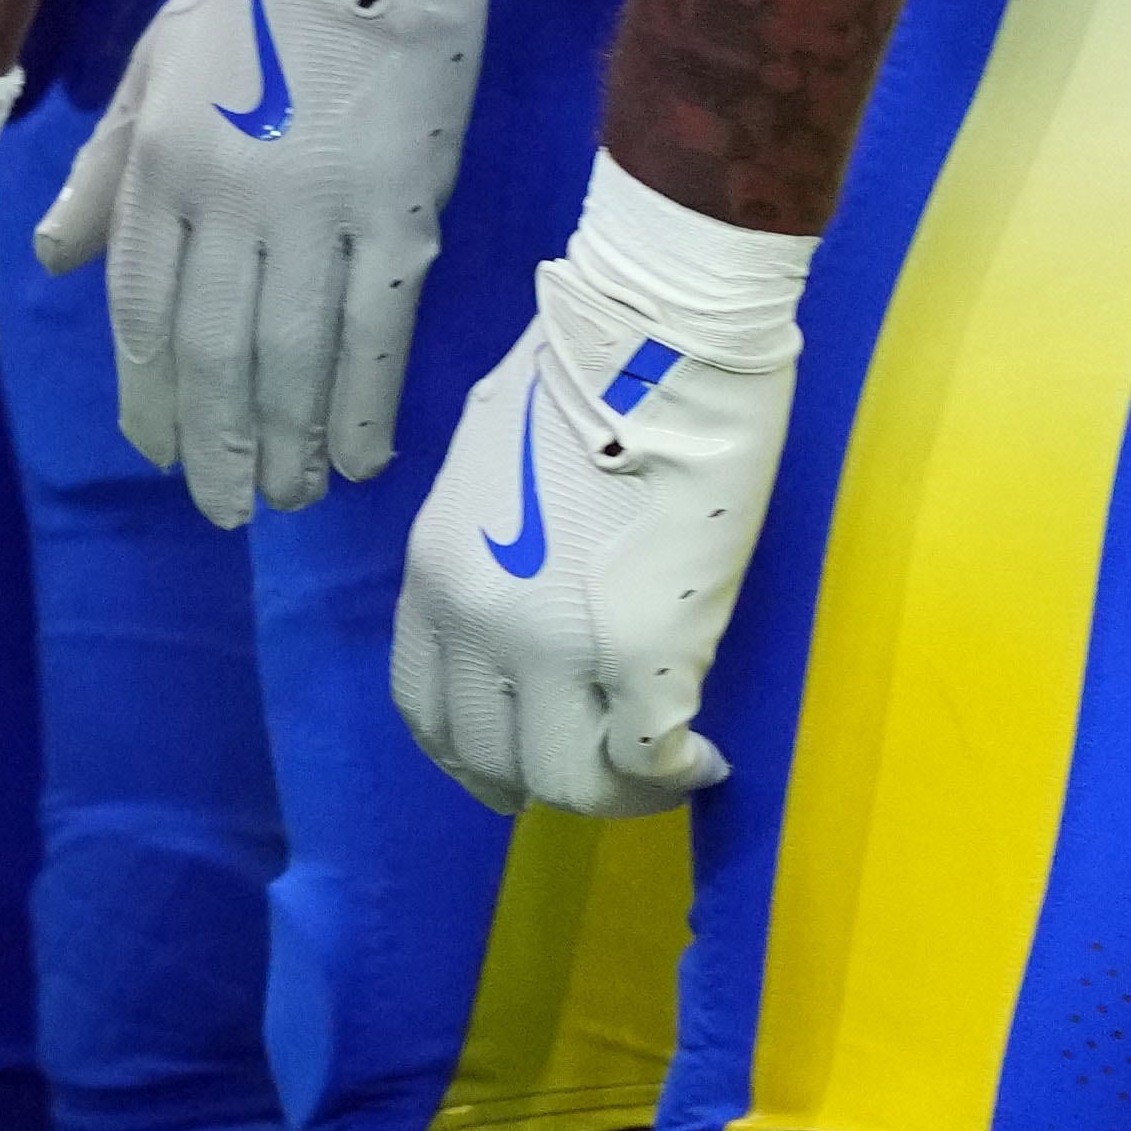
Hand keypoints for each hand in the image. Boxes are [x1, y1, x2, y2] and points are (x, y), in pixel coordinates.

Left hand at [39, 0, 495, 523]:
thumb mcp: (148, 66)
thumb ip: (105, 173)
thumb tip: (54, 259)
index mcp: (162, 160)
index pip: (142, 307)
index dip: (147, 392)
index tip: (156, 450)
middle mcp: (232, 198)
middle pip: (215, 352)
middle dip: (217, 443)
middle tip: (225, 510)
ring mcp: (323, 211)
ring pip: (297, 358)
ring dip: (289, 442)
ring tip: (289, 501)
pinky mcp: (406, 214)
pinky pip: (381, 332)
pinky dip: (369, 405)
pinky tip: (363, 458)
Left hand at [389, 163, 812, 817]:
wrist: (652, 339)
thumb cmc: (581, 381)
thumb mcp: (489, 473)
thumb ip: (492, 554)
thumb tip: (529, 605)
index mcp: (433, 571)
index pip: (426, 708)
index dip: (473, 754)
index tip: (517, 763)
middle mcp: (475, 619)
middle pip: (491, 760)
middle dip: (547, 780)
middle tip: (607, 772)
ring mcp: (554, 641)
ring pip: (569, 781)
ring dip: (619, 790)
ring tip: (663, 767)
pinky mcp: (644, 648)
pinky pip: (648, 759)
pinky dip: (679, 774)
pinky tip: (704, 756)